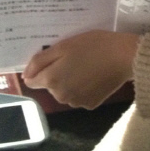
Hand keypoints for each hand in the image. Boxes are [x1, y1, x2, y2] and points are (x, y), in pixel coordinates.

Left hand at [22, 31, 139, 109]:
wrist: (124, 57)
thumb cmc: (93, 45)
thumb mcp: (64, 46)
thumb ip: (40, 61)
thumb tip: (25, 75)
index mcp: (51, 80)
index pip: (32, 80)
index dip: (40, 69)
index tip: (53, 59)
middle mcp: (60, 96)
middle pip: (50, 86)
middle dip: (57, 74)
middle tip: (74, 58)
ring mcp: (76, 103)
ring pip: (65, 91)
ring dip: (70, 81)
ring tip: (86, 65)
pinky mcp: (90, 105)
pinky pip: (79, 96)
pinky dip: (83, 88)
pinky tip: (94, 76)